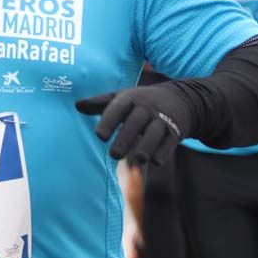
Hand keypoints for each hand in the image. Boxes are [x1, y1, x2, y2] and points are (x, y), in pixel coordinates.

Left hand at [76, 86, 192, 165]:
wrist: (181, 99)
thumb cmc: (141, 102)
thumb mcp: (122, 98)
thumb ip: (99, 103)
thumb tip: (76, 105)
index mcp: (130, 99)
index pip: (117, 108)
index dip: (108, 121)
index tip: (99, 136)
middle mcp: (147, 108)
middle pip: (135, 123)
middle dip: (126, 139)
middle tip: (114, 154)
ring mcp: (163, 120)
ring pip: (154, 134)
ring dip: (146, 147)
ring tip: (137, 159)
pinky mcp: (176, 132)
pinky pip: (169, 143)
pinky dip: (163, 152)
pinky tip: (155, 160)